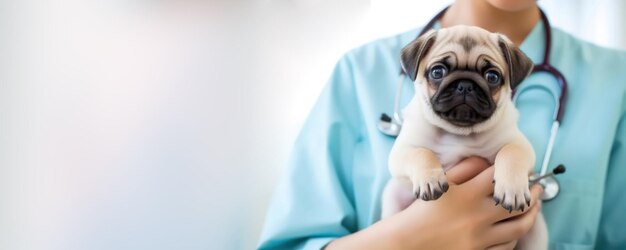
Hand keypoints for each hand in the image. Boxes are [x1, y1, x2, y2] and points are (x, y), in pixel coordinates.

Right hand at [326, 157, 542, 249]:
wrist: (407, 242)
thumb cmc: (422, 212)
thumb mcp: (439, 185)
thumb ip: (463, 170)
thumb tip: (485, 160)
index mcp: (467, 194)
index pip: (500, 177)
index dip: (513, 170)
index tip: (521, 168)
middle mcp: (477, 216)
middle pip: (517, 202)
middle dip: (532, 192)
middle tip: (537, 186)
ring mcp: (480, 238)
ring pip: (518, 226)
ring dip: (531, 214)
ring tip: (534, 206)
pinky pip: (507, 246)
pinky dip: (516, 235)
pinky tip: (516, 228)